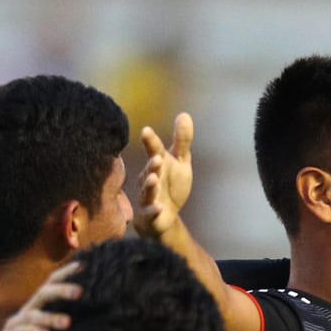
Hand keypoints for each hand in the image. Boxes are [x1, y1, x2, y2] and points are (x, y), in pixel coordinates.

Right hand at [0, 261, 81, 330]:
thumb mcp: (54, 326)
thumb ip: (70, 318)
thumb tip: (101, 316)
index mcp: (42, 303)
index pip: (53, 281)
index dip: (67, 272)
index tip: (84, 266)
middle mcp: (30, 308)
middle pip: (45, 293)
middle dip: (61, 290)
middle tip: (79, 292)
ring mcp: (18, 321)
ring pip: (34, 315)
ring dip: (51, 318)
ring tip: (67, 322)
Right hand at [135, 113, 194, 237]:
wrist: (164, 216)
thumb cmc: (170, 185)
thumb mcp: (181, 162)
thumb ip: (182, 140)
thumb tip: (184, 114)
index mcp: (158, 164)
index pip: (155, 150)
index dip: (151, 141)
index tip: (146, 130)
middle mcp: (150, 178)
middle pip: (150, 170)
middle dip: (152, 165)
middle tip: (157, 158)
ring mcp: (148, 197)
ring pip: (147, 191)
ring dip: (150, 186)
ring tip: (154, 179)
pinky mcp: (150, 214)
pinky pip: (150, 212)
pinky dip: (153, 210)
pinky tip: (159, 208)